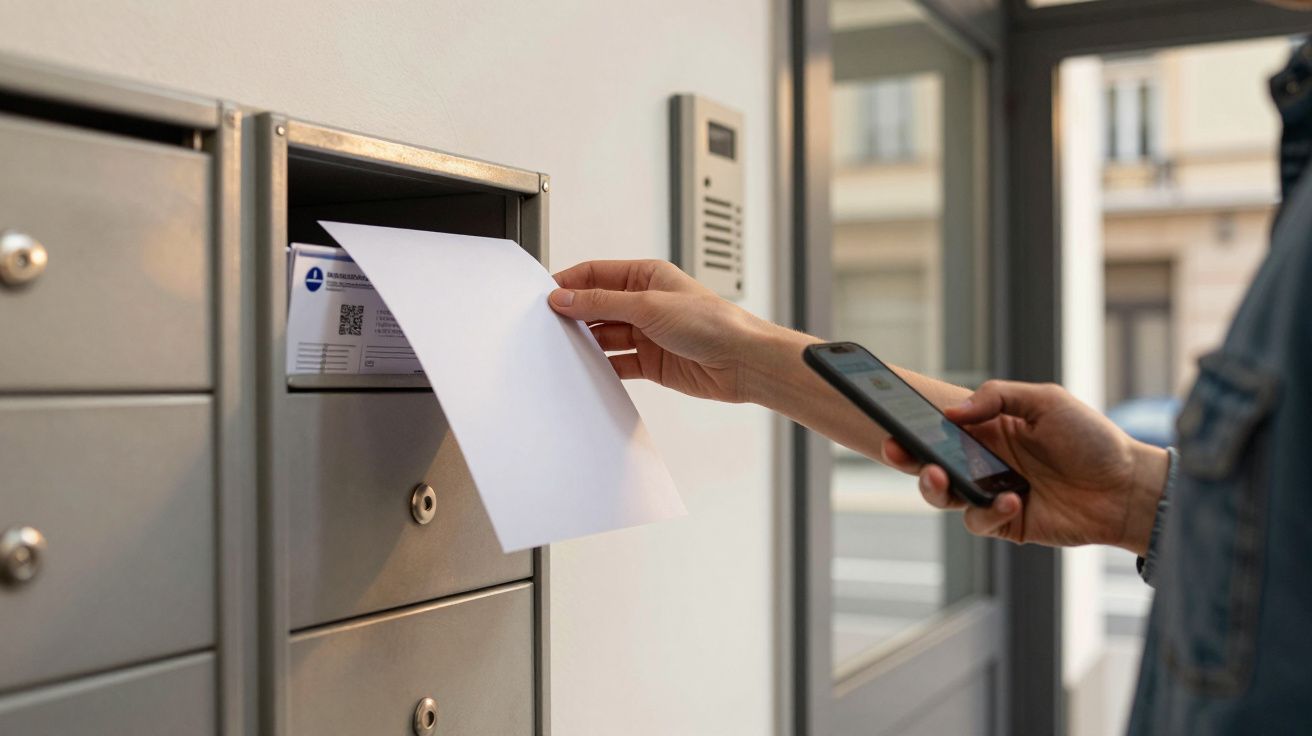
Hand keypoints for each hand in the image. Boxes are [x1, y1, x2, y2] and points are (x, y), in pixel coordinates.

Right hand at [549, 259, 785, 402]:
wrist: (742, 361)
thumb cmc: (712, 322)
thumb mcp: (648, 304)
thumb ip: (602, 303)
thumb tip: (565, 297)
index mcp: (647, 276)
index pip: (597, 274)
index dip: (570, 283)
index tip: (544, 297)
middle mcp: (645, 303)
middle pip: (598, 306)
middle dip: (574, 315)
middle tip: (547, 325)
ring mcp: (648, 333)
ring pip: (605, 336)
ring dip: (586, 342)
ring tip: (564, 349)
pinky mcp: (652, 362)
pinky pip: (618, 363)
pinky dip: (602, 367)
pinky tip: (587, 370)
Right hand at [884, 380, 1168, 553]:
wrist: (1127, 488)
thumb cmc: (1091, 439)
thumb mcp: (1047, 401)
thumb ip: (998, 399)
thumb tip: (954, 412)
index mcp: (990, 429)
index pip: (941, 426)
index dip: (915, 426)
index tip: (893, 421)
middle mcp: (985, 462)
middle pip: (932, 462)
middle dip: (908, 457)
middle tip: (897, 450)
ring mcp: (993, 494)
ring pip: (945, 495)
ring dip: (935, 487)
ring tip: (940, 476)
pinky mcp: (1006, 524)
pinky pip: (979, 521)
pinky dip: (987, 512)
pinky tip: (1009, 501)